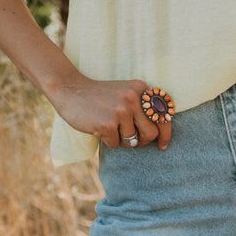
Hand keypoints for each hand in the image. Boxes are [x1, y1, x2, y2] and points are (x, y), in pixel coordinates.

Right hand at [50, 73, 172, 149]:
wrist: (69, 89)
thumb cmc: (98, 96)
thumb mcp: (124, 93)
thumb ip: (141, 107)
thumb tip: (158, 133)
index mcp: (140, 89)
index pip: (163, 116)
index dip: (165, 134)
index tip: (163, 146)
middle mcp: (133, 98)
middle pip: (151, 133)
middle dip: (142, 141)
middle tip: (132, 141)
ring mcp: (121, 110)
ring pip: (132, 140)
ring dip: (121, 140)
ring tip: (109, 127)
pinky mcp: (108, 123)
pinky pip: (116, 144)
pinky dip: (108, 140)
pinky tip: (98, 127)